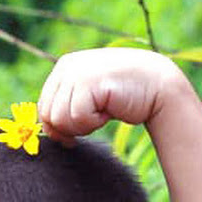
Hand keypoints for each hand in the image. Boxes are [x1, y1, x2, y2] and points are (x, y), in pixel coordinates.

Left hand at [37, 47, 184, 143]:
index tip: (75, 134)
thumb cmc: (123, 95)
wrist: (157, 85)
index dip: (57, 128)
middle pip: (49, 116)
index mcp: (64, 67)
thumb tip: (47, 131)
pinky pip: (78, 119)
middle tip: (95, 119)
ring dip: (83, 126)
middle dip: (70, 128)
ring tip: (103, 112)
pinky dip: (94, 123)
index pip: (44, 108)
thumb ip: (67, 105)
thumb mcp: (89, 96)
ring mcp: (77, 73)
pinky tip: (110, 109)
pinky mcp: (90, 83)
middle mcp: (67, 66)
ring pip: (61, 120)